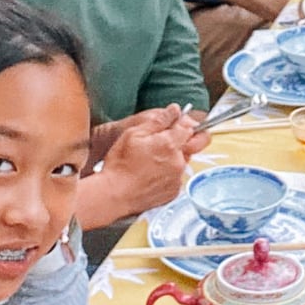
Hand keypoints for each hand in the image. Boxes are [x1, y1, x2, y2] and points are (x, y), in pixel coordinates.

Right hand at [79, 106, 208, 224]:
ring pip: (182, 162)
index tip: (170, 128)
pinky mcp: (173, 192)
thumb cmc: (121, 164)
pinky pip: (176, 178)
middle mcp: (178, 162)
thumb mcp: (134, 134)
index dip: (180, 126)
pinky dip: (167, 175)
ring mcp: (177, 178)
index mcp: (170, 144)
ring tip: (149, 163)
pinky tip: (150, 175)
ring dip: (172, 159)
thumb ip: (159, 120)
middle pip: (188, 146)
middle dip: (177, 143)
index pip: (190, 128)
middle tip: (157, 146)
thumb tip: (175, 110)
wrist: (115, 195)